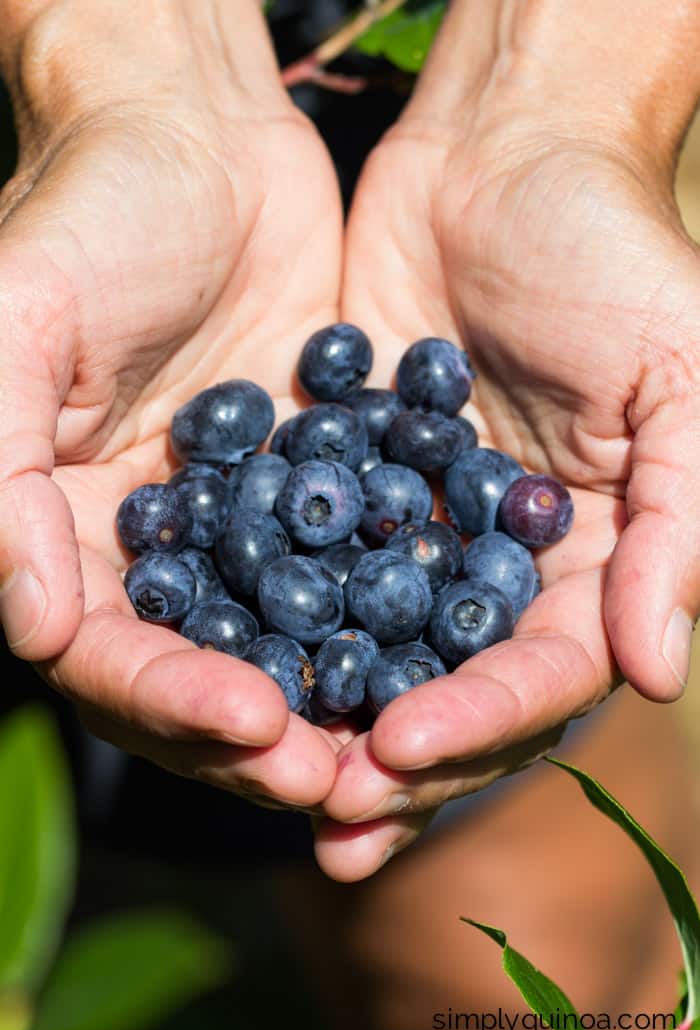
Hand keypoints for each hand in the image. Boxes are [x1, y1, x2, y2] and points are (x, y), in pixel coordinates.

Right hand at [0, 0, 343, 809]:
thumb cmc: (91, 214)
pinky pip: (355, 571)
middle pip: (200, 676)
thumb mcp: (21, 320)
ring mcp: (242, 528)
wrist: (197, 144)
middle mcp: (153, 551)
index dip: (170, 698)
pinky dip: (393, 622)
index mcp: (63, 531)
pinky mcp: (319, 491)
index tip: (252, 726)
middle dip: (266, 738)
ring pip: (285, 646)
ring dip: (337, 705)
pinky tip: (447, 657)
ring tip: (400, 745)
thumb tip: (32, 626)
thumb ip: (1, 470)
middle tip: (342, 776)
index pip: (106, 653)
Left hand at [316, 74, 699, 878]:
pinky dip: (267, 617)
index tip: (401, 751)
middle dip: (395, 759)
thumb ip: (680, 525)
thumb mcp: (679, 378)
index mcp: (592, 564)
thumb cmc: (613, 256)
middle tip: (326, 817)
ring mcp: (419, 532)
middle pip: (452, 689)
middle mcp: (502, 568)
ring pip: (371, 651)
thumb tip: (658, 673)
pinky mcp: (346, 484)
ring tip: (265, 775)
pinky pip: (305, 564)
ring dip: (324, 718)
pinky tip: (216, 660)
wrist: (504, 161)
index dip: (480, 722)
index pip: (541, 674)